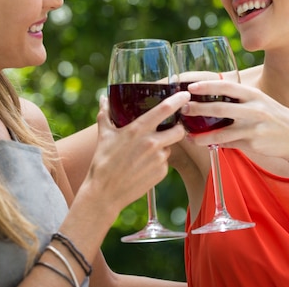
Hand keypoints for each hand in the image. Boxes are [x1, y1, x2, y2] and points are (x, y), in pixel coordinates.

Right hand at [87, 91, 189, 212]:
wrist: (104, 193)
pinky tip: (143, 166)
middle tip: (170, 128)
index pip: (165, 109)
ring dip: (163, 147)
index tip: (185, 95)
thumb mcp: (104, 135)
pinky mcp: (161, 173)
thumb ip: (106, 114)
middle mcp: (152, 143)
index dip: (179, 100)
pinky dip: (158, 162)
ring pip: (170, 147)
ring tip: (145, 152)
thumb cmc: (102, 162)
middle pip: (179, 130)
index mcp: (139, 129)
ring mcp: (158, 159)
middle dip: (178, 128)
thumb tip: (103, 99)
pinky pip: (165, 162)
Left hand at [180, 80, 288, 159]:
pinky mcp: (253, 143)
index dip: (208, 86)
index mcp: (254, 95)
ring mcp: (254, 127)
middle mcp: (254, 109)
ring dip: (201, 132)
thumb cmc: (274, 118)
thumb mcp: (261, 102)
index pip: (227, 87)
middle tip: (184, 108)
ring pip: (222, 131)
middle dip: (199, 108)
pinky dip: (213, 143)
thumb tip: (214, 98)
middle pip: (220, 108)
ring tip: (186, 132)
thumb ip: (240, 99)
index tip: (191, 86)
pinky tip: (200, 142)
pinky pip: (228, 143)